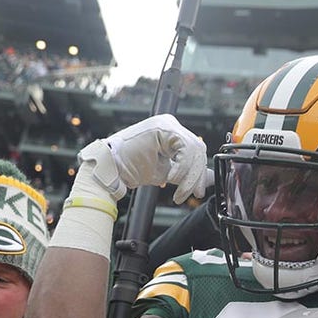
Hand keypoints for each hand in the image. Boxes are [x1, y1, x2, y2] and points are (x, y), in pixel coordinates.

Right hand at [74, 114, 207, 203]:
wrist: (110, 168)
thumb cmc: (132, 169)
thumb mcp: (167, 173)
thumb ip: (187, 173)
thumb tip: (207, 179)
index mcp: (172, 132)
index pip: (195, 151)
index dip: (199, 173)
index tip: (197, 191)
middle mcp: (170, 124)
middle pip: (197, 150)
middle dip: (197, 175)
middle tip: (193, 193)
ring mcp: (166, 124)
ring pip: (193, 150)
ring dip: (189, 175)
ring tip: (179, 191)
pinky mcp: (162, 128)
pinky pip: (184, 149)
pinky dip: (181, 167)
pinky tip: (171, 178)